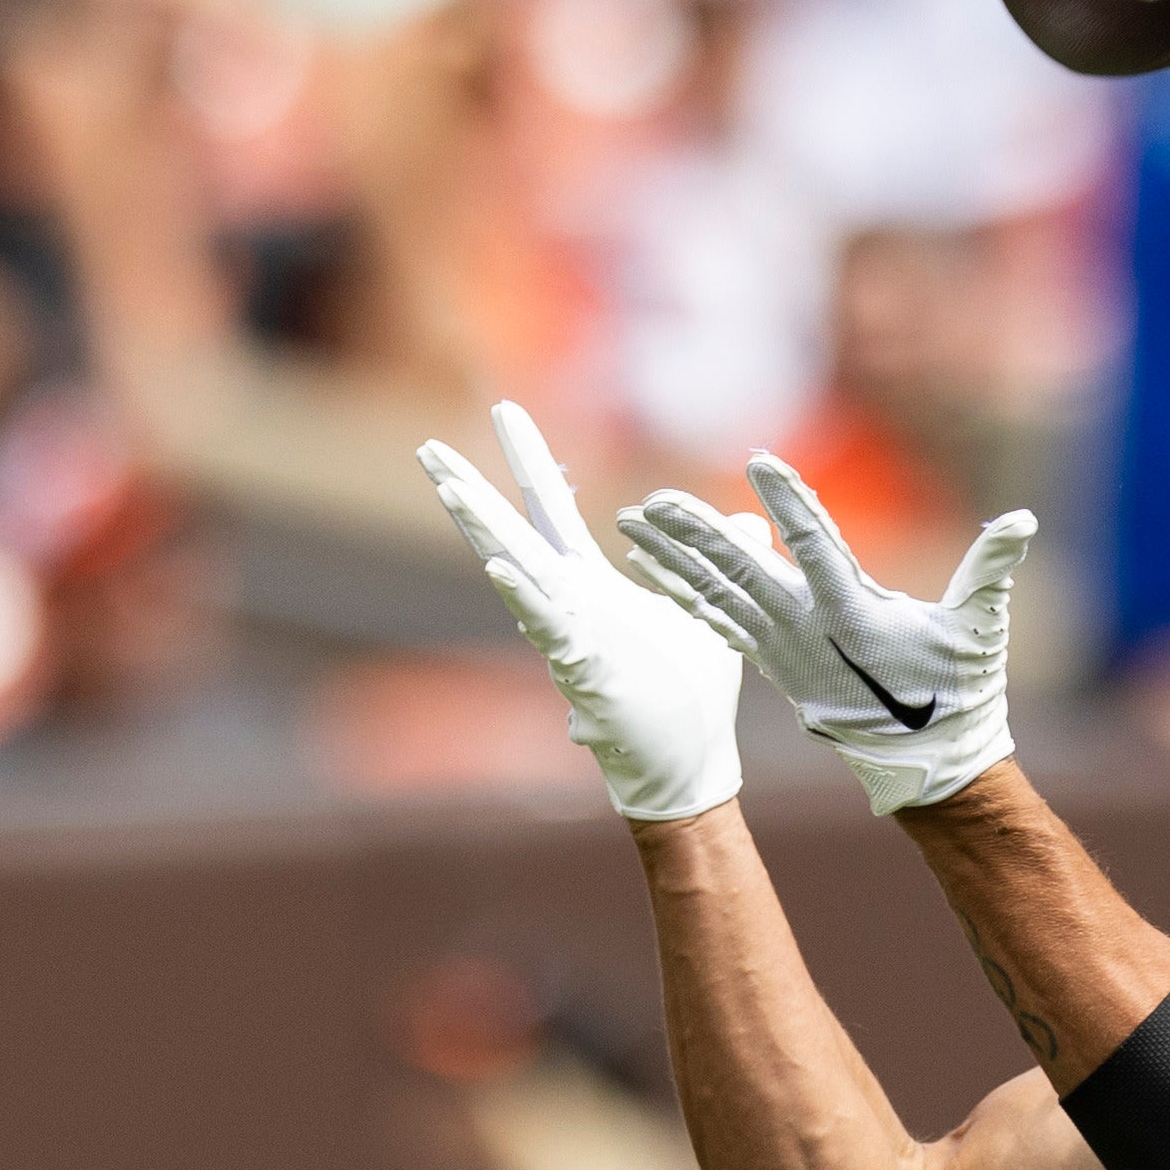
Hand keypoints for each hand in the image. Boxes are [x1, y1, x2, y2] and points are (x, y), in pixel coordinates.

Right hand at [421, 402, 746, 821]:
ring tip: (452, 490)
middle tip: (426, 446)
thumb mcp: (713, 610)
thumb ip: (720, 562)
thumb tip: (743, 522)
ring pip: (517, 574)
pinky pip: (549, 627)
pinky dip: (527, 598)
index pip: (554, 510)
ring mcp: (572, 633)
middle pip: (513, 532)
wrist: (693, 758)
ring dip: (485, 532)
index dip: (530, 461)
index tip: (505, 411)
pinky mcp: (584, 668)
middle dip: (471, 490)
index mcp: (595, 584)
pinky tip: (501, 569)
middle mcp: (572, 602)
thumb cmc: (692, 692)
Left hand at [621, 453, 1031, 817]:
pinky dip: (685, 596)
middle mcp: (807, 630)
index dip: (787, 499)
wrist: (928, 762)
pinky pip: (720, 624)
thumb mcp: (979, 629)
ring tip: (630, 528)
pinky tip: (656, 575)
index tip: (757, 461)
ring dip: (671, 561)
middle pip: (741, 570)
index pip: (815, 542)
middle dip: (695, 534)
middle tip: (653, 501)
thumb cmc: (957, 692)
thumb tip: (1024, 522)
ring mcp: (784, 650)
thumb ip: (993, 570)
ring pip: (717, 595)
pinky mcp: (775, 666)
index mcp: (853, 613)